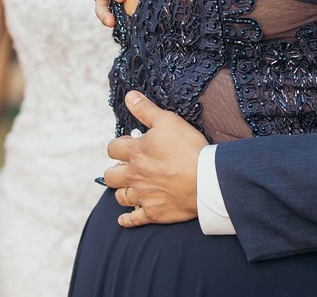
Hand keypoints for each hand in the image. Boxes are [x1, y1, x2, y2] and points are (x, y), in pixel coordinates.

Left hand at [103, 91, 206, 227]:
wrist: (206, 180)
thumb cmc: (188, 148)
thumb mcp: (168, 121)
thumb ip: (146, 109)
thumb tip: (129, 96)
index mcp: (135, 152)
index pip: (112, 149)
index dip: (119, 146)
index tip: (129, 145)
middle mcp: (134, 175)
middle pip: (110, 176)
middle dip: (116, 170)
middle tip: (128, 167)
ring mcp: (143, 196)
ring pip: (120, 197)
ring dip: (123, 191)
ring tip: (131, 187)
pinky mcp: (154, 213)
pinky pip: (133, 220)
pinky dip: (127, 220)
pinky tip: (124, 219)